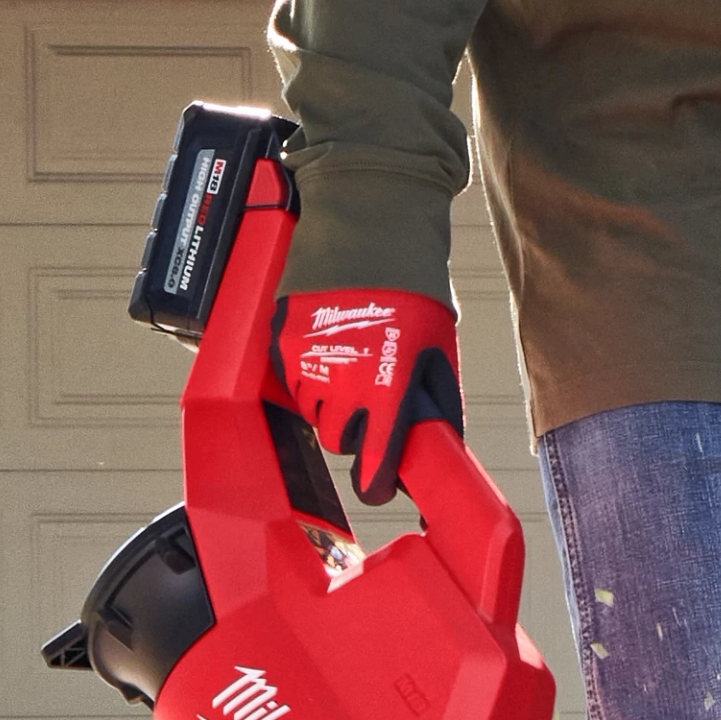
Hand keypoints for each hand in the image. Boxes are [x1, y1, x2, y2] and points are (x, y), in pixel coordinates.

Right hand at [275, 288, 462, 504]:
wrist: (367, 230)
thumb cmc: (412, 289)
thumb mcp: (440, 352)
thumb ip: (439, 406)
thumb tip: (440, 450)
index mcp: (385, 389)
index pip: (372, 461)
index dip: (375, 484)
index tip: (377, 489)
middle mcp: (340, 381)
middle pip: (338, 441)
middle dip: (354, 433)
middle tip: (370, 408)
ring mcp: (305, 361)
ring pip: (312, 412)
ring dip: (330, 404)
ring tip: (352, 368)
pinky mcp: (280, 341)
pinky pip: (292, 380)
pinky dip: (309, 375)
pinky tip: (331, 350)